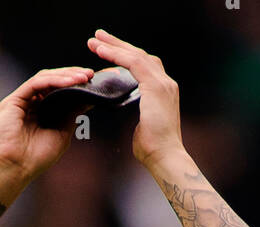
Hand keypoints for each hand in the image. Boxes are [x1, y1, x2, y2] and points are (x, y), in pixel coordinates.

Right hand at [0, 66, 94, 188]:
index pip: (57, 92)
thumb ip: (71, 117)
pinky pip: (35, 84)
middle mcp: (29, 104)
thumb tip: (88, 100)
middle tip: (90, 74)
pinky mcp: (13, 101)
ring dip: (64, 76)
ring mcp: (20, 102)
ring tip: (83, 77)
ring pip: (44, 79)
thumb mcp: (61, 135)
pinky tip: (68, 82)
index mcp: (39, 113)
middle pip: (51, 82)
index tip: (91, 82)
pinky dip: (52, 81)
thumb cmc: (36, 159)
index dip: (74, 85)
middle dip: (71, 75)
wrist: (15, 170)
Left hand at [87, 28, 182, 167]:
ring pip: (135, 55)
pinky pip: (133, 64)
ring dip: (113, 46)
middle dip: (118, 44)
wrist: (165, 157)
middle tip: (98, 37)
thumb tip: (129, 119)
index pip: (144, 66)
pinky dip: (116, 55)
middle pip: (140, 55)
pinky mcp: (155, 87)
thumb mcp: (143, 127)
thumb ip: (138, 117)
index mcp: (163, 92)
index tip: (109, 51)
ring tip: (94, 40)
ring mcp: (162, 83)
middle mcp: (165, 83)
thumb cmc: (153, 150)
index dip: (125, 57)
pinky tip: (102, 52)